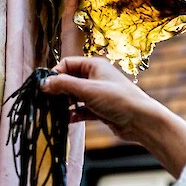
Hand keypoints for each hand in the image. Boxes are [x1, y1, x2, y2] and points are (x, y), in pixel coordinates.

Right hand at [41, 57, 162, 143]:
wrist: (142, 122)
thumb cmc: (118, 100)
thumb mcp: (87, 90)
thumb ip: (63, 85)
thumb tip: (43, 83)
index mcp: (94, 65)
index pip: (67, 64)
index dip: (55, 74)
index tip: (45, 87)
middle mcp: (96, 77)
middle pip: (69, 80)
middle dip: (58, 90)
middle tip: (47, 101)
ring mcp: (98, 93)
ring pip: (74, 95)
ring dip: (65, 103)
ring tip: (55, 111)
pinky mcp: (100, 109)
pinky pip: (81, 109)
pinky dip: (74, 113)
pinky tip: (68, 120)